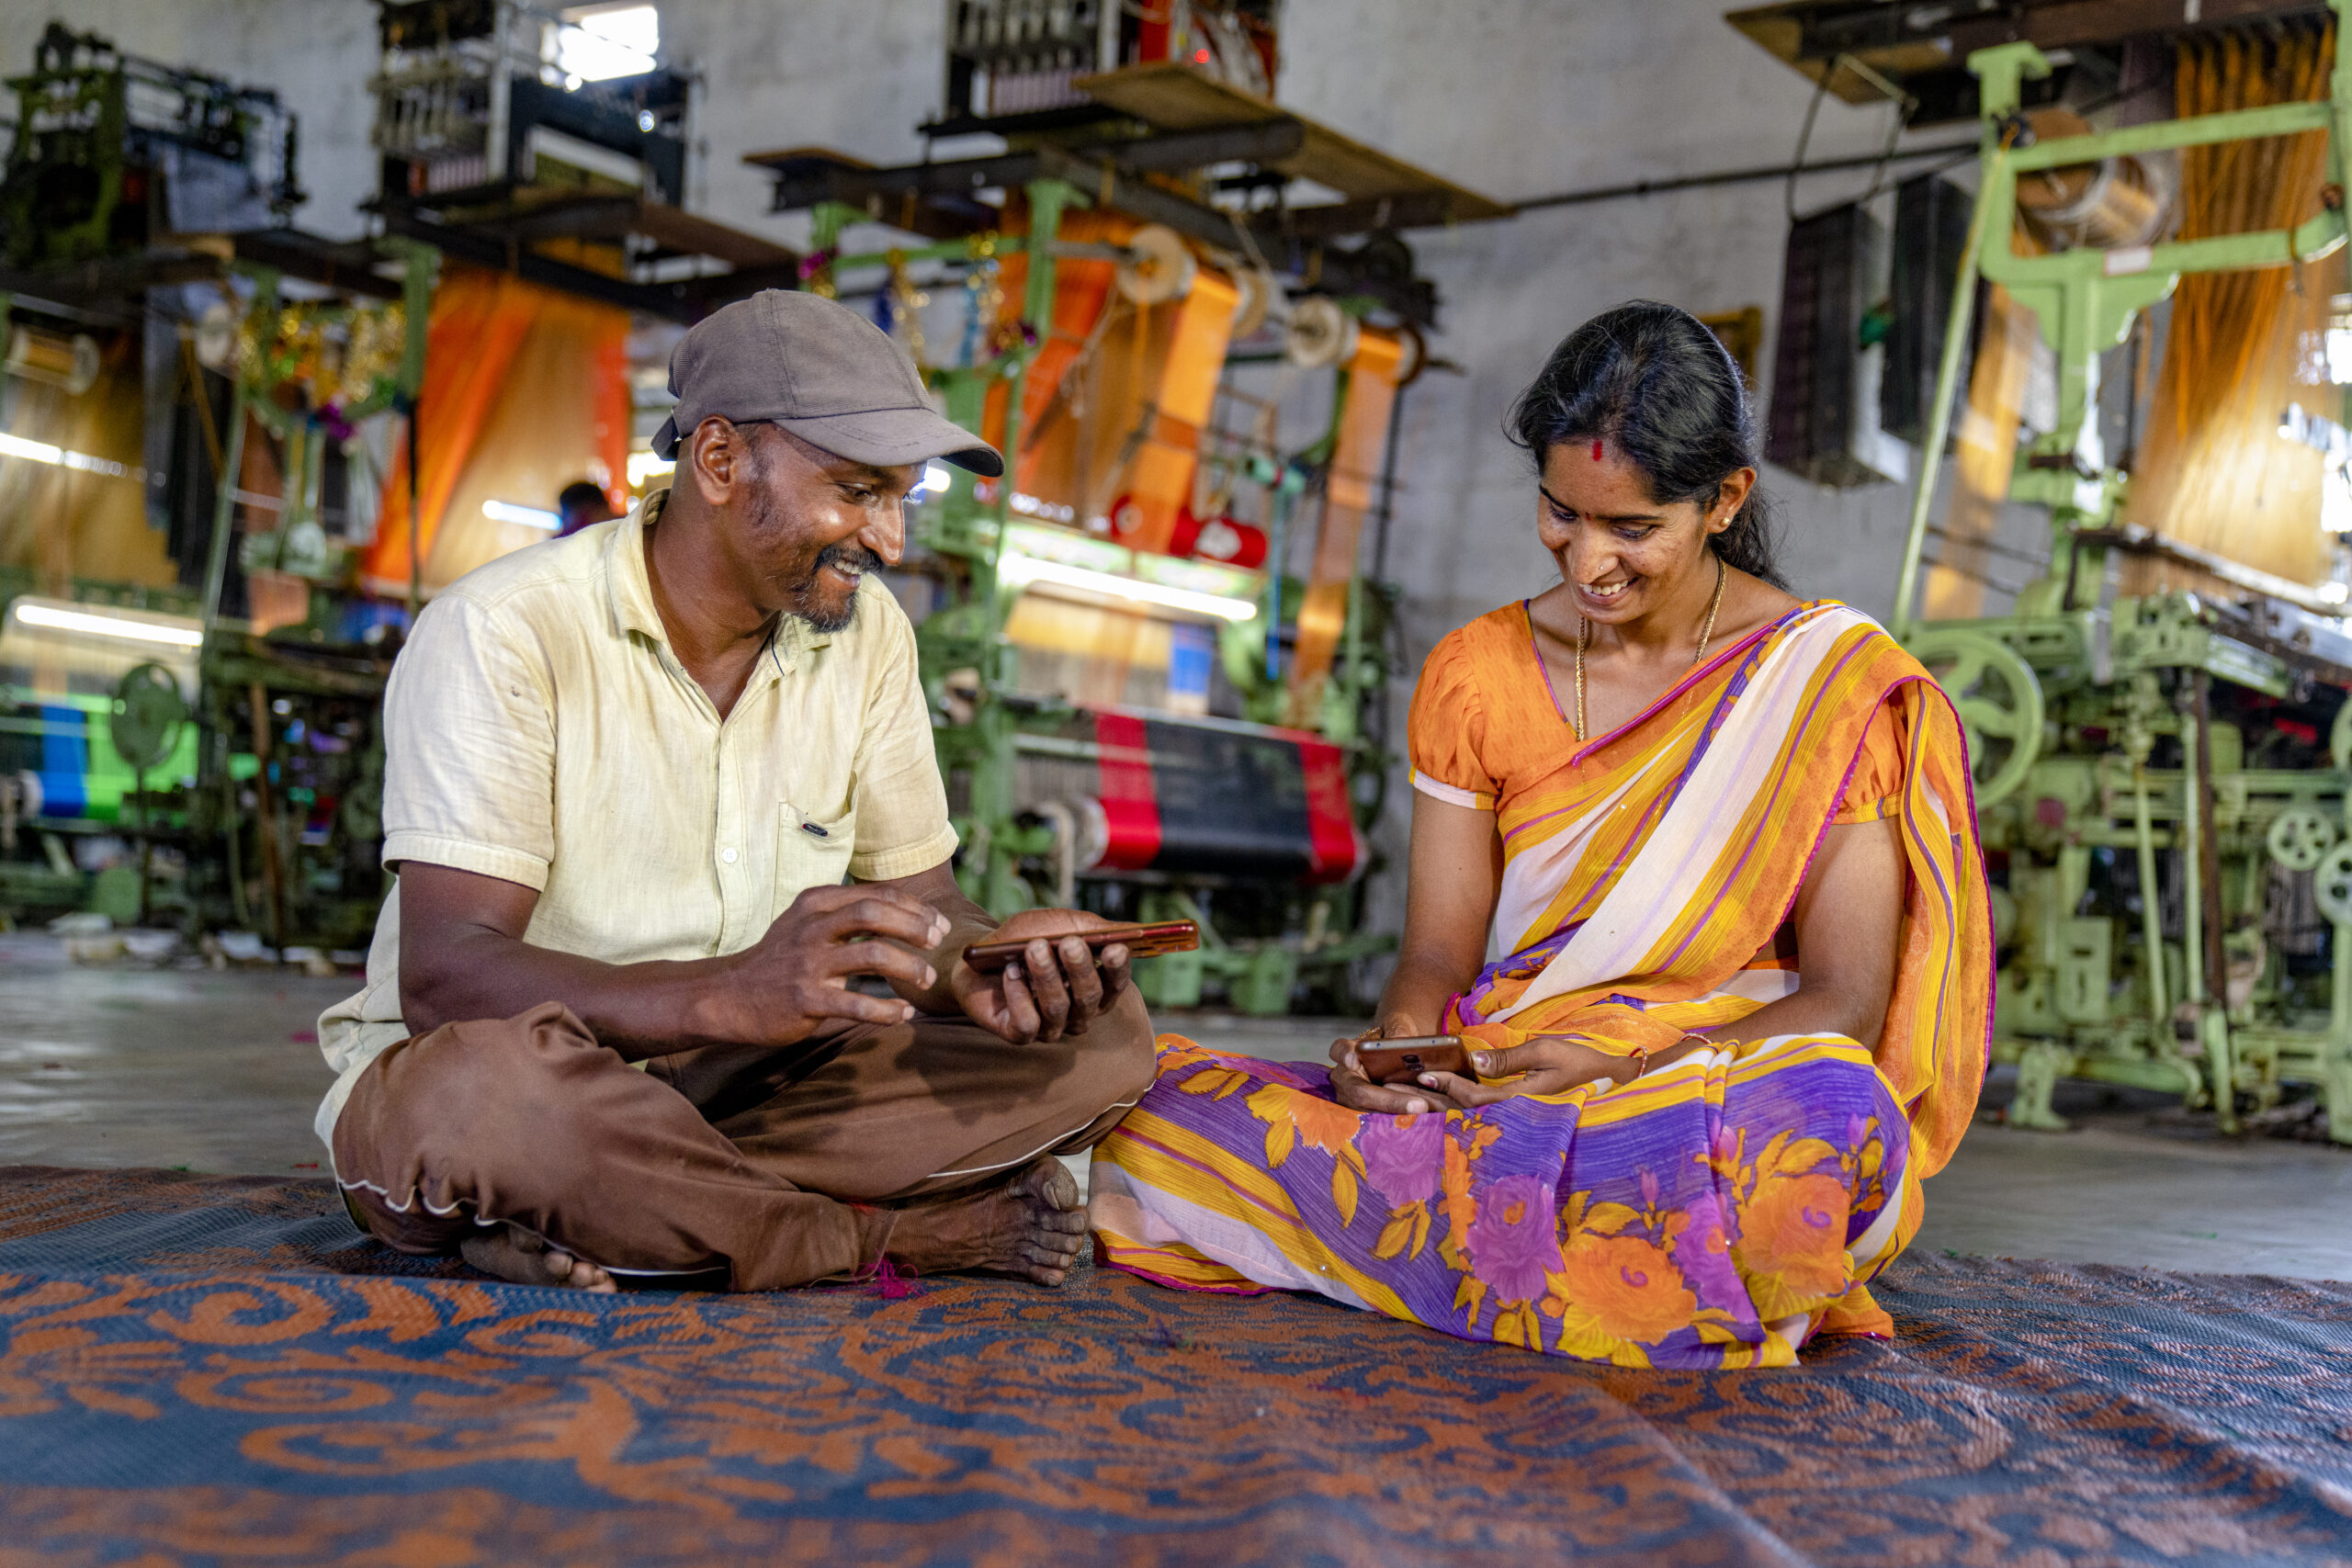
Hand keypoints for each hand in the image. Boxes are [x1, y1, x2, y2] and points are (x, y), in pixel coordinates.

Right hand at [716, 884, 949, 1044]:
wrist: (729, 995)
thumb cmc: (779, 959)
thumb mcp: (805, 922)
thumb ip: (845, 912)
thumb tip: (902, 909)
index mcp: (816, 904)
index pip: (876, 894)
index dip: (914, 907)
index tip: (938, 923)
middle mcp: (812, 928)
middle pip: (875, 914)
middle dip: (915, 926)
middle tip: (937, 943)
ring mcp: (808, 964)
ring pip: (873, 955)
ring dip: (909, 967)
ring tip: (925, 979)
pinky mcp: (805, 1000)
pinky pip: (857, 1004)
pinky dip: (888, 1010)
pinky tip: (903, 1015)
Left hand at [951, 909, 1130, 1042]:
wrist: (978, 956)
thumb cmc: (1025, 939)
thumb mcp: (1059, 923)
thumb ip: (1093, 928)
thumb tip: (1130, 930)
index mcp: (1095, 986)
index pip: (1115, 984)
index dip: (1117, 968)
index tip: (1114, 947)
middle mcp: (1077, 1012)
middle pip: (1089, 998)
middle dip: (1080, 969)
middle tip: (1069, 942)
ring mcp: (1050, 1027)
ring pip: (1058, 1009)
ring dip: (1046, 976)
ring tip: (1033, 948)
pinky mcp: (1020, 1034)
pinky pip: (1027, 1024)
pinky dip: (1018, 995)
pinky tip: (1010, 972)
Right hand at [1328, 1024, 1452, 1116]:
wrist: (1396, 1056)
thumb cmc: (1395, 1039)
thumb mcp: (1398, 1026)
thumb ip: (1399, 1030)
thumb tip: (1401, 1042)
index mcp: (1349, 1052)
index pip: (1340, 1051)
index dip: (1345, 1056)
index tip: (1354, 1060)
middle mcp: (1346, 1078)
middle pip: (1358, 1091)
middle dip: (1388, 1100)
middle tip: (1419, 1105)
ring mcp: (1353, 1100)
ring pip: (1369, 1112)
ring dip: (1397, 1115)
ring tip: (1426, 1114)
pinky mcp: (1367, 1114)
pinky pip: (1380, 1122)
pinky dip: (1400, 1122)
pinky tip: (1422, 1121)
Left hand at [1411, 1034, 1715, 1107]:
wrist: (1615, 1082)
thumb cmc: (1583, 1063)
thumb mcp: (1547, 1052)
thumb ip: (1509, 1058)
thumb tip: (1473, 1058)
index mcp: (1519, 1101)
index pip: (1472, 1099)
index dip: (1445, 1088)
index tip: (1420, 1076)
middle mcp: (1514, 1114)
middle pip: (1463, 1112)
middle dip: (1431, 1102)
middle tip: (1397, 1092)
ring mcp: (1516, 1115)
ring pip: (1469, 1114)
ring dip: (1439, 1104)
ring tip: (1409, 1093)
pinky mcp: (1519, 1109)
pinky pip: (1482, 1109)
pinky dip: (1458, 1102)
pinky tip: (1440, 1095)